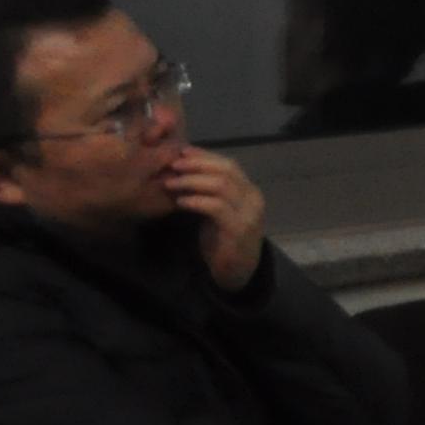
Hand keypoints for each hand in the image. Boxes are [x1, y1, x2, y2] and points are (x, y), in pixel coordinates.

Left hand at [158, 146, 265, 293]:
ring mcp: (248, 213)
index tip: (181, 152)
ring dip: (192, 181)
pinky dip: (196, 201)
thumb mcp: (216, 213)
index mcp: (249, 191)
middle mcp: (253, 198)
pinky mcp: (238, 229)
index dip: (205, 156)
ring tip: (171, 183)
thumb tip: (184, 171)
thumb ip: (209, 194)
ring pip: (221, 185)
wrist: (237, 272)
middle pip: (227, 170)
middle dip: (197, 165)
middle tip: (172, 165)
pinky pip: (216, 207)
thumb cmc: (223, 241)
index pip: (229, 164)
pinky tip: (181, 201)